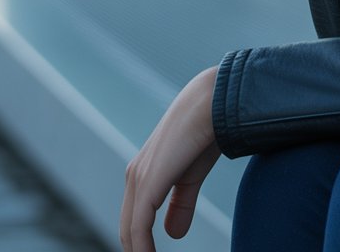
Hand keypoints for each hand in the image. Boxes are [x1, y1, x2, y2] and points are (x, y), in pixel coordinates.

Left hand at [120, 66, 219, 250]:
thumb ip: (182, 203)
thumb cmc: (205, 132)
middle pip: (128, 230)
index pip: (135, 220)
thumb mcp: (192, 175)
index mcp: (144, 172)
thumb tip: (174, 235)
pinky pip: (138, 228)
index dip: (141, 245)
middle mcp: (135, 175)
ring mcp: (139, 179)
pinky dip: (143, 250)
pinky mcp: (147, 184)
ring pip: (130, 232)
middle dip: (138, 251)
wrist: (212, 102)